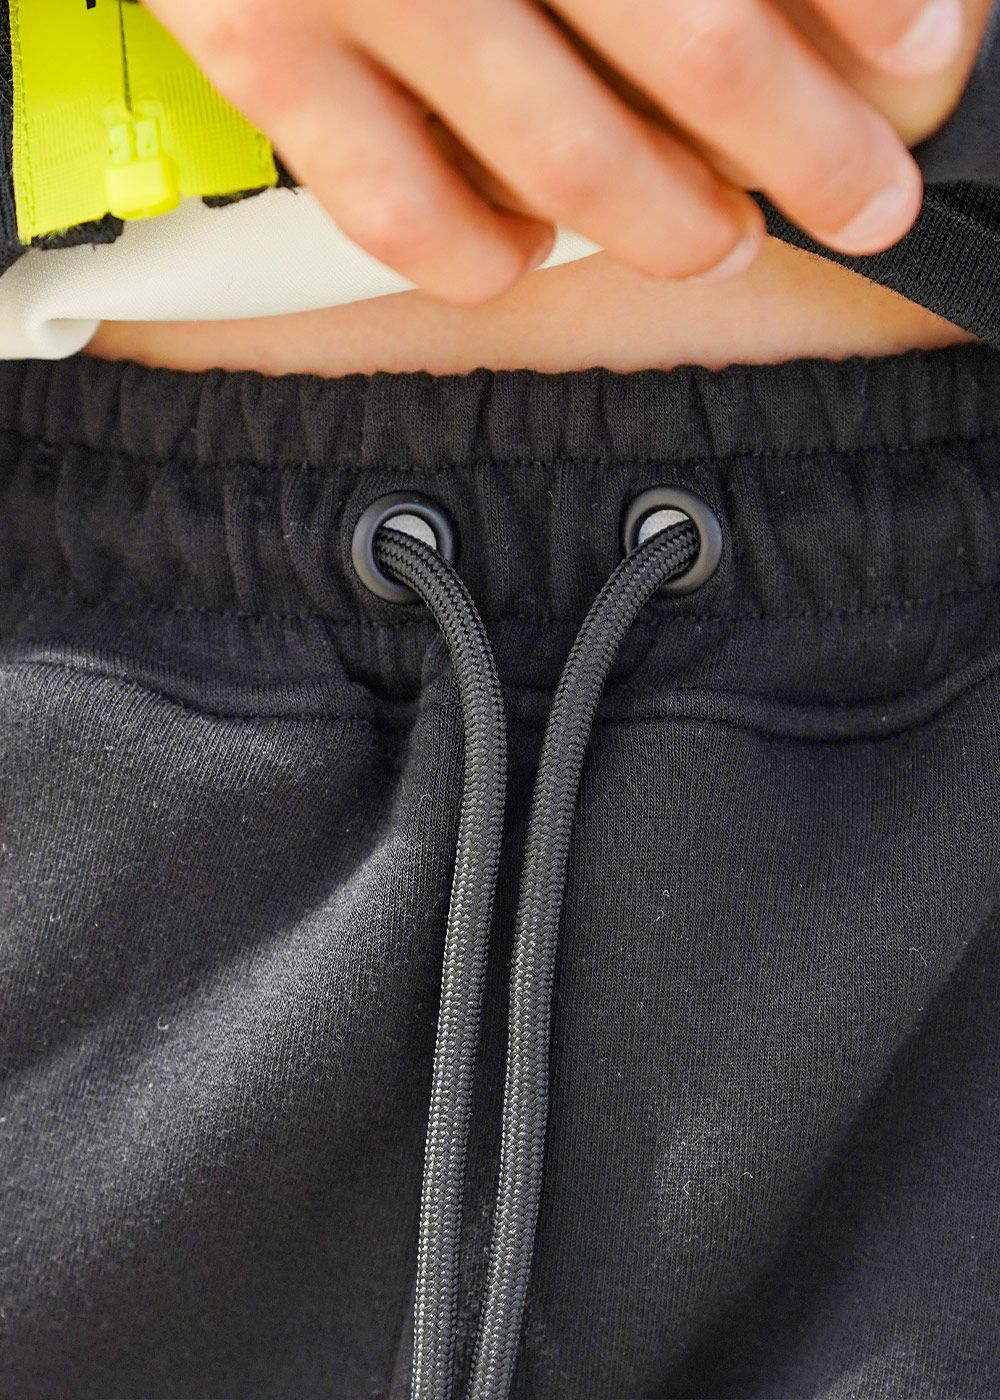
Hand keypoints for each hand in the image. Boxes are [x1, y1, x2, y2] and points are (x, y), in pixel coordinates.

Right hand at [141, 0, 989, 304]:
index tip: (918, 53)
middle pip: (695, 44)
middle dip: (808, 146)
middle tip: (866, 199)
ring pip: (567, 155)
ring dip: (672, 224)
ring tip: (719, 241)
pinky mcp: (258, 47)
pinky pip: (403, 211)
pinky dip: (488, 255)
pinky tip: (532, 243)